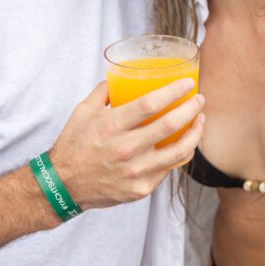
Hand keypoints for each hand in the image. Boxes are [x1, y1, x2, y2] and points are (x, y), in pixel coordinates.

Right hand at [49, 79, 204, 210]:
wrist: (64, 186)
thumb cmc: (74, 144)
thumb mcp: (83, 111)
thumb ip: (104, 91)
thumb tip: (122, 76)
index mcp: (111, 126)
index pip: (150, 104)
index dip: (174, 92)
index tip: (188, 83)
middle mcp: (125, 149)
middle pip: (170, 126)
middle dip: (191, 109)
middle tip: (199, 100)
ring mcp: (135, 172)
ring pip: (178, 152)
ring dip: (195, 133)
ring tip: (200, 121)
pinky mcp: (140, 189)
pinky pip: (169, 169)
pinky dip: (181, 154)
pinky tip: (186, 143)